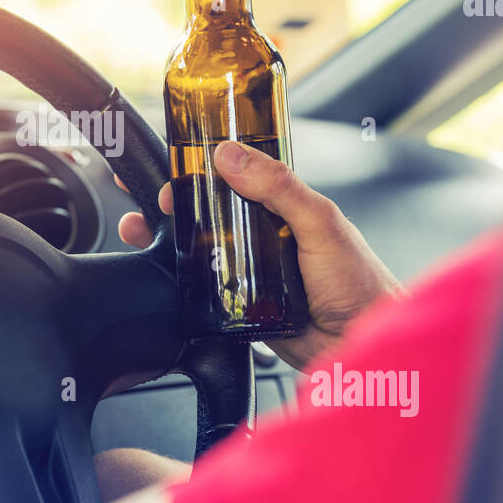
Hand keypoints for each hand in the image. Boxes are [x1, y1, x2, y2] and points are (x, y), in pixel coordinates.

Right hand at [117, 140, 403, 368]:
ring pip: (199, 248)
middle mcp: (263, 234)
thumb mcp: (320, 222)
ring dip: (167, 238)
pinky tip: (160, 271)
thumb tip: (231, 156)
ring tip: (140, 232)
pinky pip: (202, 288)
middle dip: (173, 203)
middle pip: (208, 211)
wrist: (362, 346)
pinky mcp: (240, 303)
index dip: (201, 167)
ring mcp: (250, 269)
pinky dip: (178, 279)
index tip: (172, 163)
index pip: (235, 176)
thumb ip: (279, 187)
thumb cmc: (359, 283)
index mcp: (283, 206)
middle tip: (153, 203)